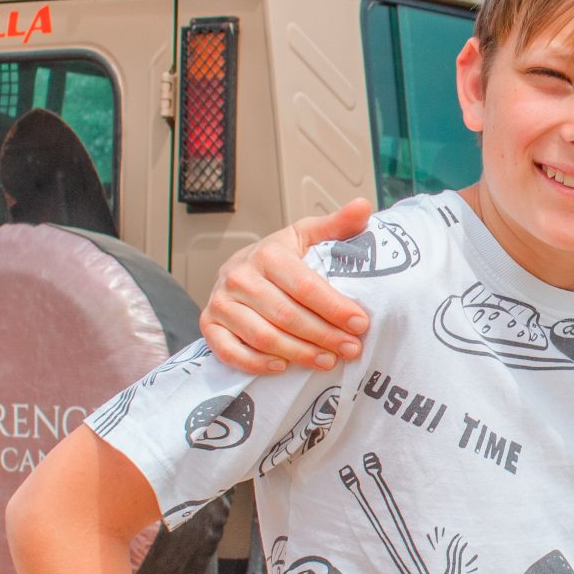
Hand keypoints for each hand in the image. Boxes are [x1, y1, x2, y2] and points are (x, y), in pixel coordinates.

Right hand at [198, 198, 375, 373]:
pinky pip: (231, 352)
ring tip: (328, 361)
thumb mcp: (308, 236)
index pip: (305, 286)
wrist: (241, 269)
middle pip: (286, 315)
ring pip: (263, 336)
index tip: (361, 323)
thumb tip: (363, 207)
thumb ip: (337, 225)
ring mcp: (221, 302)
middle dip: (323, 335)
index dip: (335, 308)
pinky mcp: (210, 325)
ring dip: (299, 353)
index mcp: (268, 253)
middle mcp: (240, 276)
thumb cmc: (281, 258)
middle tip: (351, 348)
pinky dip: (257, 363)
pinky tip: (283, 367)